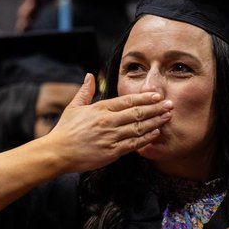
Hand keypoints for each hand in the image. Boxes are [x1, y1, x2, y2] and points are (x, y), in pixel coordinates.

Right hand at [43, 74, 172, 172]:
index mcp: (100, 108)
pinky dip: (147, 138)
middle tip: (170, 104)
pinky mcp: (112, 152)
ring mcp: (111, 137)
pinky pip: (134, 144)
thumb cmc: (65, 130)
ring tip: (168, 117)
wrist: (57, 153)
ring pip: (139, 128)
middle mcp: (108, 121)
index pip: (127, 101)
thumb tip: (89, 75)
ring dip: (155, 122)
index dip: (144, 98)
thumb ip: (85, 91)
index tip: (157, 96)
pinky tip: (156, 133)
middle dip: (156, 108)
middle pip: (137, 113)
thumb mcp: (74, 107)